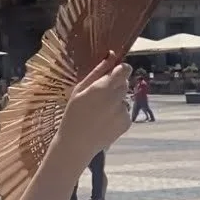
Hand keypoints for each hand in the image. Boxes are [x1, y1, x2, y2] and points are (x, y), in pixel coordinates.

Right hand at [57, 53, 130, 171]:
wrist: (77, 144)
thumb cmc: (73, 115)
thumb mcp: (79, 90)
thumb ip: (97, 71)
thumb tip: (111, 55)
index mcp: (104, 87)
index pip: (125, 69)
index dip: (120, 70)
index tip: (113, 73)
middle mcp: (117, 98)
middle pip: (125, 83)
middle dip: (116, 86)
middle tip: (100, 96)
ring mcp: (123, 111)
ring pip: (124, 98)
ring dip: (116, 101)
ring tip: (99, 112)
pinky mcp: (127, 123)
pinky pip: (125, 112)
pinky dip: (117, 114)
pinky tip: (104, 121)